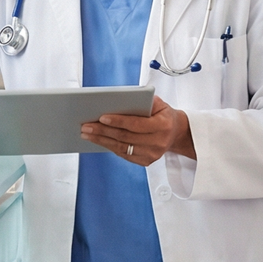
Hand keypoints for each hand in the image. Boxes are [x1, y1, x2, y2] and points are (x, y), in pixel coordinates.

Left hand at [81, 97, 195, 167]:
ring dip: (102, 141)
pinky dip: (110, 147)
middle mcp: (158, 142)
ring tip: (87, 134)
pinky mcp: (146, 161)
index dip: (118, 121)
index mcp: (162, 126)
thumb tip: (119, 100)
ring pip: (122, 148)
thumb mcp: (159, 103)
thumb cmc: (163, 115)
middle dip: (103, 131)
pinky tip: (99, 141)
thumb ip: (143, 100)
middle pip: (125, 137)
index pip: (136, 124)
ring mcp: (152, 154)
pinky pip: (124, 155)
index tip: (101, 117)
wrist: (175, 132)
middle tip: (87, 126)